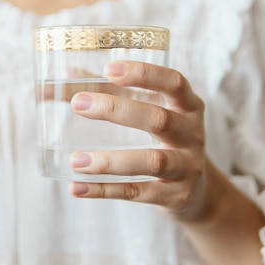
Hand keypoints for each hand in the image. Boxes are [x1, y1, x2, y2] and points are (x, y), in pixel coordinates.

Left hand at [67, 60, 210, 220]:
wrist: (197, 192)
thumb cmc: (163, 138)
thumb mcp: (147, 111)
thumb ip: (110, 91)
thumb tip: (67, 73)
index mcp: (187, 106)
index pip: (174, 83)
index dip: (144, 74)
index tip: (109, 68)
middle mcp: (192, 134)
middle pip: (159, 119)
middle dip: (116, 110)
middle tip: (78, 104)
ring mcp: (187, 167)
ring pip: (151, 161)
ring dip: (110, 161)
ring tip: (75, 160)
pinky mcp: (175, 196)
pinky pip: (138, 192)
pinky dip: (105, 190)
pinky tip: (77, 187)